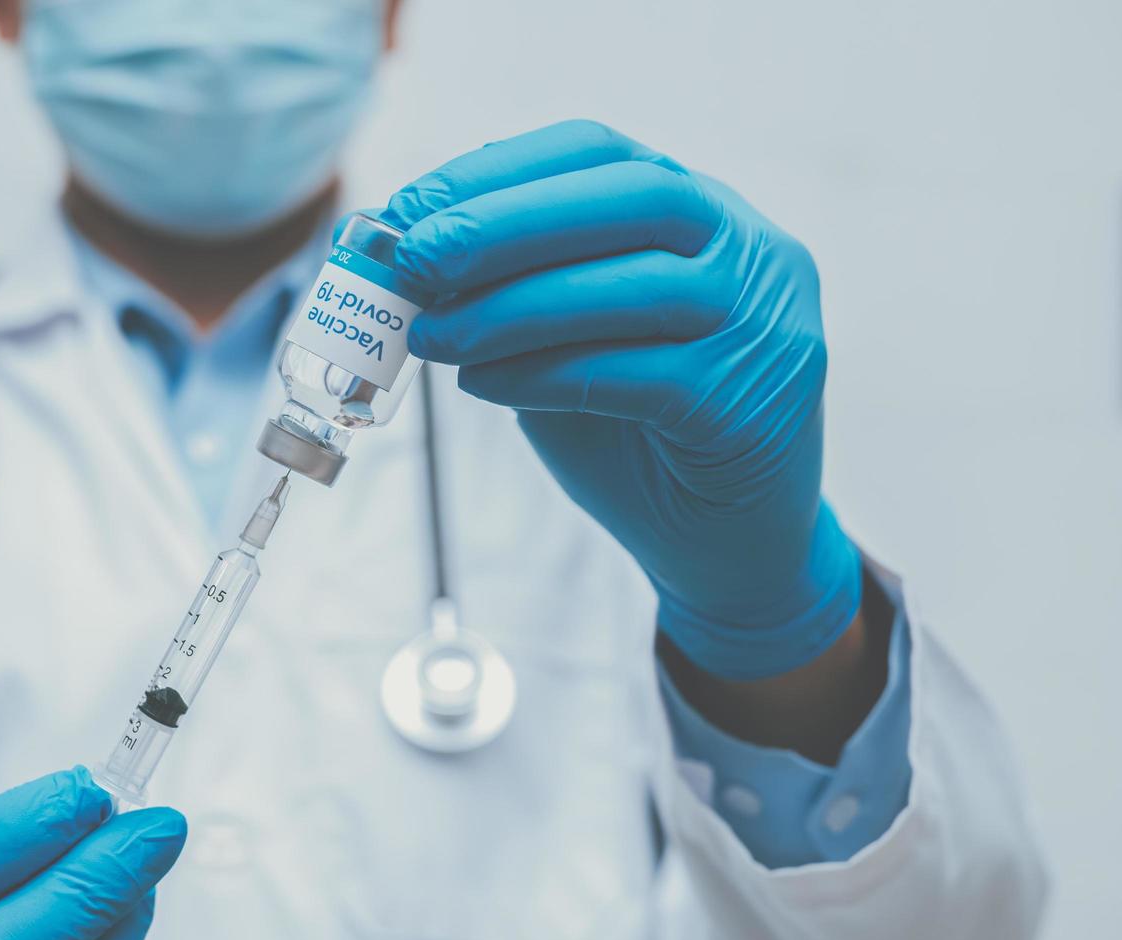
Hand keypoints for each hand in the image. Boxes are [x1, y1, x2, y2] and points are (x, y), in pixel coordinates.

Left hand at [385, 119, 862, 679]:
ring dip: (510, 307)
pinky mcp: (749, 404)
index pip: (601, 152)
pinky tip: (482, 382)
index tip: (412, 205)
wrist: (724, 550)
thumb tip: (412, 259)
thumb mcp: (571, 344)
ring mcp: (764, 326)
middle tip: (415, 255)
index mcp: (704, 214)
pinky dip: (544, 374)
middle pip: (631, 199)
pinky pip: (632, 375)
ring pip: (631, 288)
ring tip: (431, 335)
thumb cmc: (638, 436)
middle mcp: (752, 252)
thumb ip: (519, 295)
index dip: (499, 172)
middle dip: (507, 222)